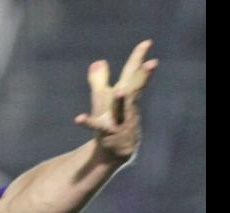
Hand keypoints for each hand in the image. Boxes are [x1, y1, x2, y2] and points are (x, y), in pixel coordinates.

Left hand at [74, 40, 159, 163]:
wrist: (113, 152)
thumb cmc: (111, 122)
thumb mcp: (103, 101)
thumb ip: (99, 81)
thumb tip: (98, 62)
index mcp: (125, 95)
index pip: (133, 74)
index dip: (139, 58)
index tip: (147, 43)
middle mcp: (125, 107)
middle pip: (134, 89)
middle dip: (142, 76)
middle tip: (152, 63)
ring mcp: (119, 121)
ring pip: (120, 110)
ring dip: (120, 100)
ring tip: (119, 90)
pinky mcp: (107, 135)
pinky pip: (97, 128)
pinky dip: (88, 122)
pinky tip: (78, 118)